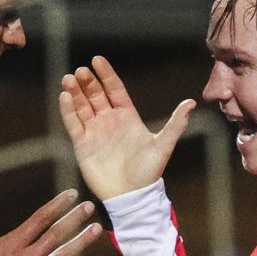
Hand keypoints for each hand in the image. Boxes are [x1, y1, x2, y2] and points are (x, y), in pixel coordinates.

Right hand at [58, 55, 196, 200]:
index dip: (106, 75)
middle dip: (87, 82)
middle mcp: (109, 120)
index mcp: (127, 116)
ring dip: (75, 92)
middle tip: (81, 71)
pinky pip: (73, 123)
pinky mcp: (82, 144)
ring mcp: (94, 131)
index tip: (97, 60)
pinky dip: (68, 110)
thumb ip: (176, 124)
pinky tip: (65, 96)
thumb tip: (192, 103)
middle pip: (95, 94)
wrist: (131, 196)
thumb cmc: (149, 172)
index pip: (114, 89)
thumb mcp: (163, 145)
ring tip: (69, 79)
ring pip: (82, 106)